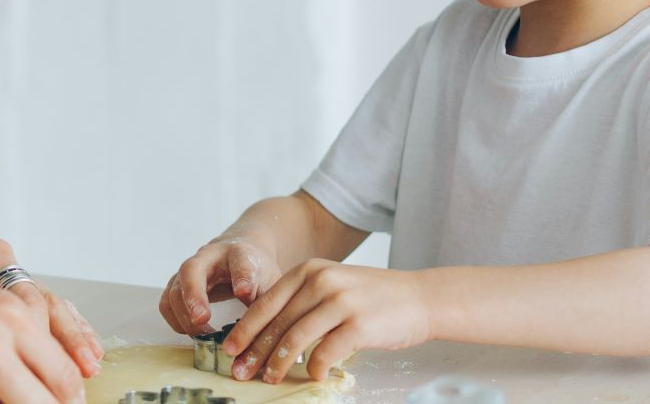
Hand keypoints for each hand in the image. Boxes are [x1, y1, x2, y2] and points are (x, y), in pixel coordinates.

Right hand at [159, 231, 283, 334]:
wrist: (240, 253)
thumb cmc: (255, 269)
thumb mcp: (269, 281)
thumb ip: (264, 301)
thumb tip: (257, 331)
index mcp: (238, 253)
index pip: (240, 262)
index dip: (242, 277)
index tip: (244, 292)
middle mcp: (208, 257)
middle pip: (192, 270)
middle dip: (194, 295)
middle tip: (201, 319)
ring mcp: (189, 270)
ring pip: (175, 289)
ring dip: (184, 315)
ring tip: (204, 335)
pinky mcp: (178, 284)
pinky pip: (167, 303)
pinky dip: (175, 320)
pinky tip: (192, 332)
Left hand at [222, 260, 432, 383]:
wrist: (419, 298)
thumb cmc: (372, 297)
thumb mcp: (332, 285)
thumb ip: (302, 301)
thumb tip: (268, 334)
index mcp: (309, 271)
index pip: (266, 303)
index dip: (246, 329)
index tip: (230, 349)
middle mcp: (321, 282)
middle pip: (277, 322)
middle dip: (255, 351)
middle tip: (240, 371)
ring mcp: (340, 302)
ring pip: (296, 338)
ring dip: (278, 363)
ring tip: (269, 379)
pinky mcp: (359, 324)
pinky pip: (325, 352)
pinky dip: (314, 367)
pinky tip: (310, 376)